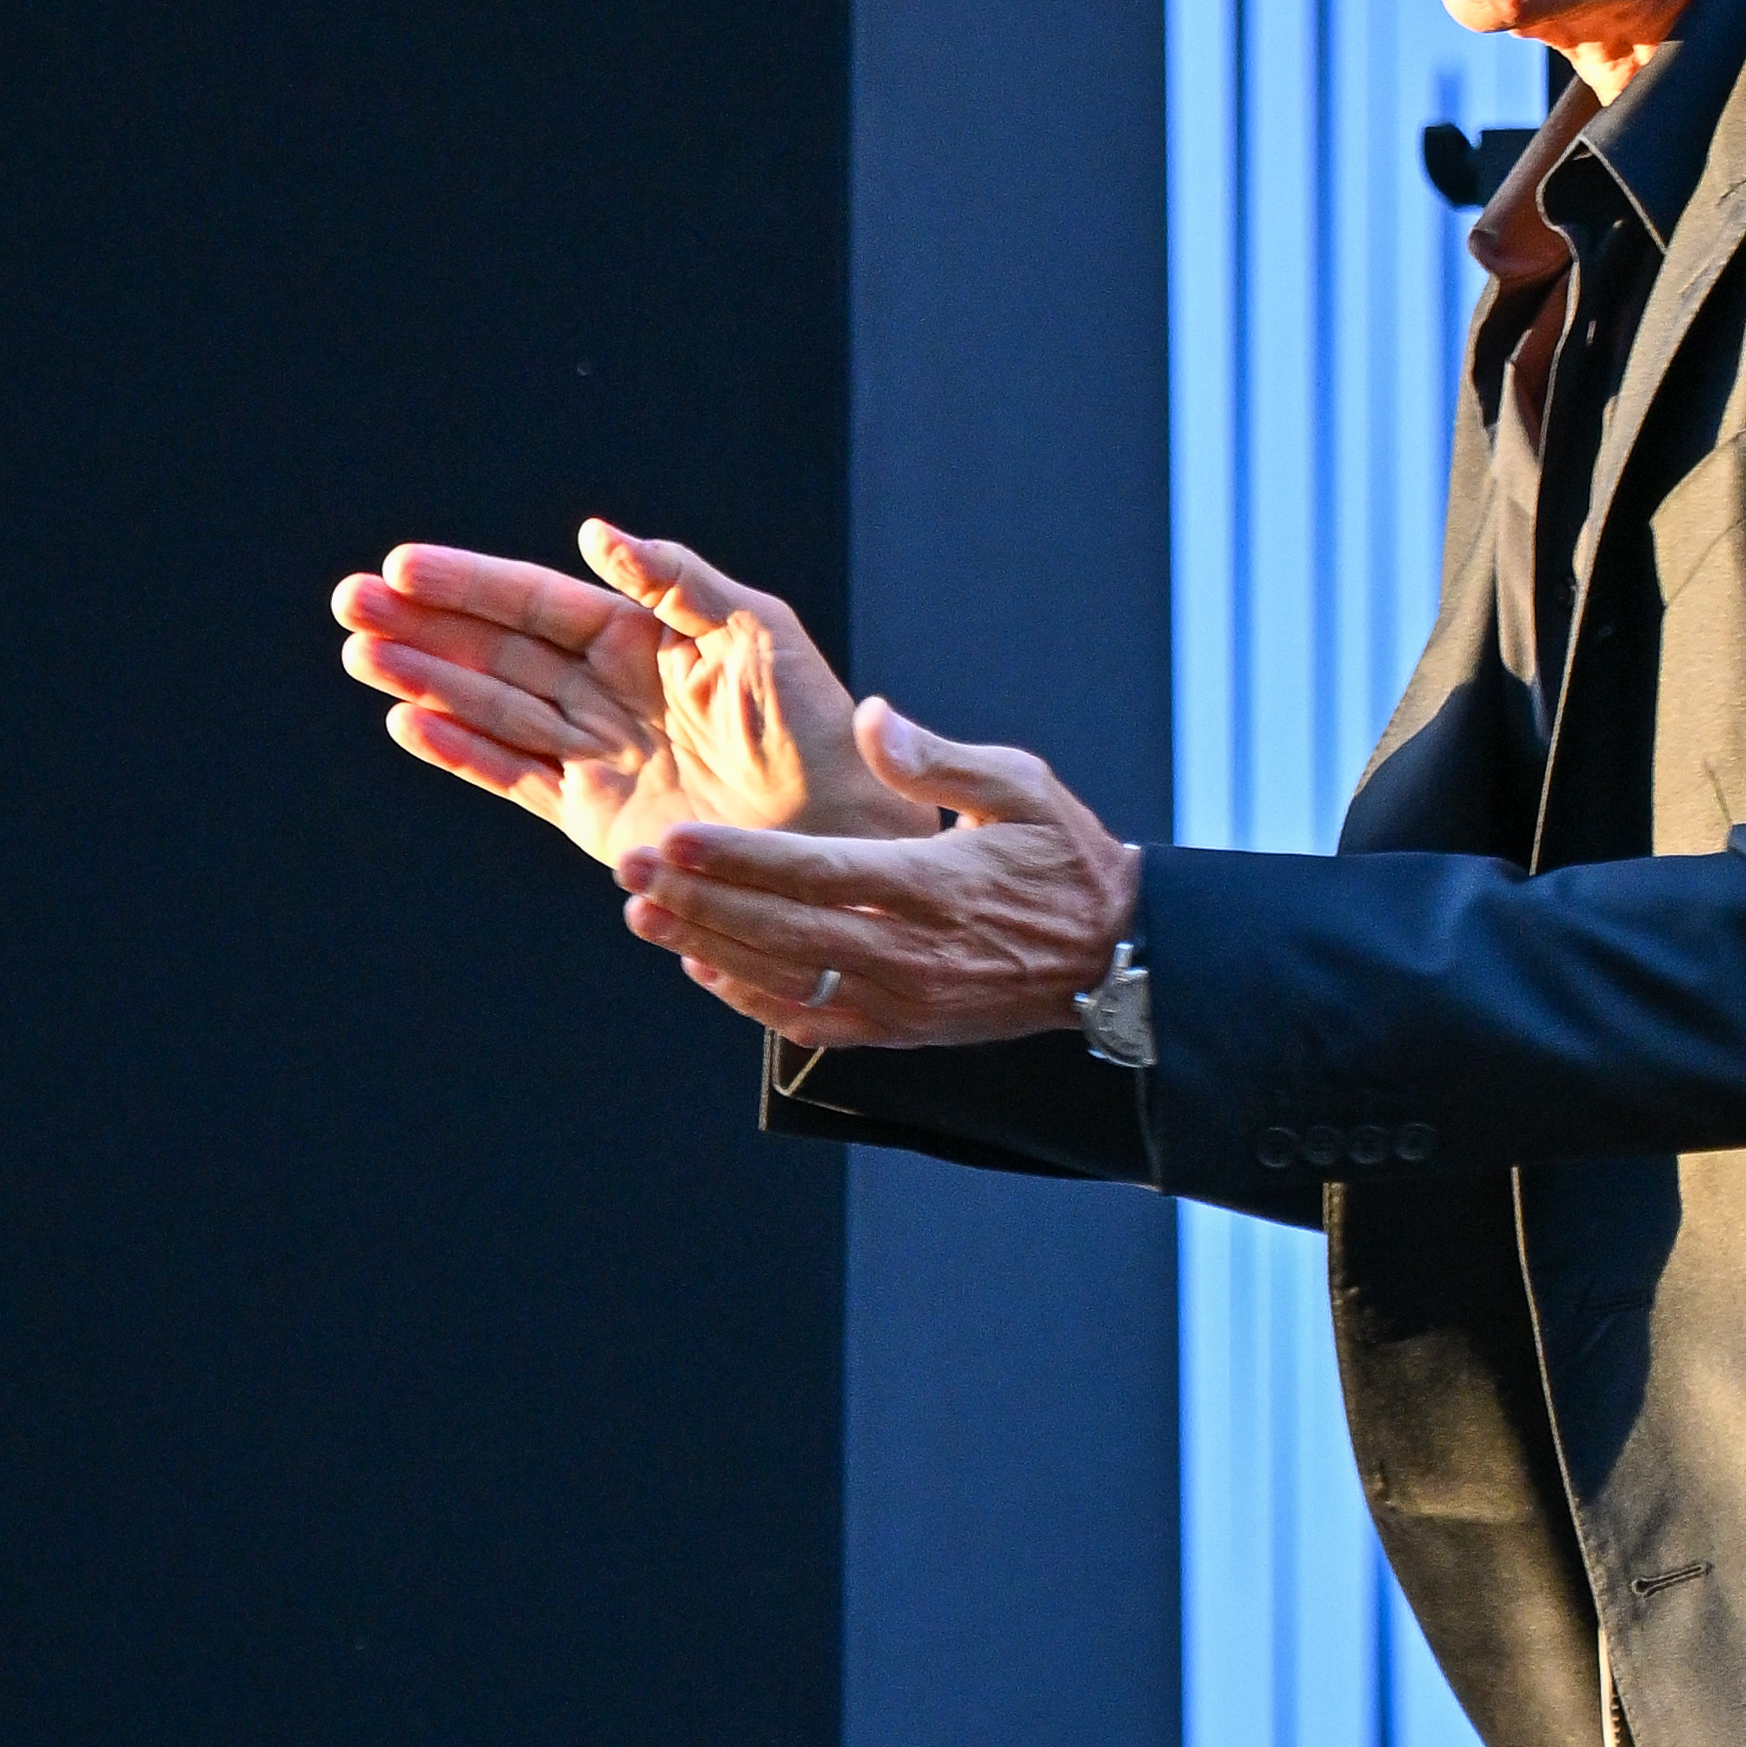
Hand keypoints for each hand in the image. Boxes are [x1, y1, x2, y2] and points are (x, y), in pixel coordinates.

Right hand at [332, 522, 913, 864]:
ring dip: (425, 680)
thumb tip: (592, 532)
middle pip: (499, 651)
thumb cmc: (818, 725)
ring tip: (359, 653)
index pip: (540, 603)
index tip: (402, 565)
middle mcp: (609, 691)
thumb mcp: (756, 632)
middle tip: (349, 604)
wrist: (843, 833)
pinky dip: (460, 752)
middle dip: (425, 625)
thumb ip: (676, 581)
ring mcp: (595, 754)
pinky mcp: (591, 816)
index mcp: (645, 639)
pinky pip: (512, 775)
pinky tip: (407, 722)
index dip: (472, 583)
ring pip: (492, 709)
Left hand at [617, 704, 1141, 1051]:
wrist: (1115, 955)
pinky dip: (751, 1000)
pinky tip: (704, 969)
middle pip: (782, 931)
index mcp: (935, 886)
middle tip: (630, 874)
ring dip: (707, 949)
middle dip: (699, 902)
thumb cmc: (1065, 858)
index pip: (816, 872)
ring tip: (644, 916)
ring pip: (784, 979)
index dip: (738, 859)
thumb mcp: (1021, 786)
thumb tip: (870, 717)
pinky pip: (811, 1021)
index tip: (673, 839)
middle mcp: (911, 952)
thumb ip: (936, 756)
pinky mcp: (901, 1029)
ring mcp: (903, 999)